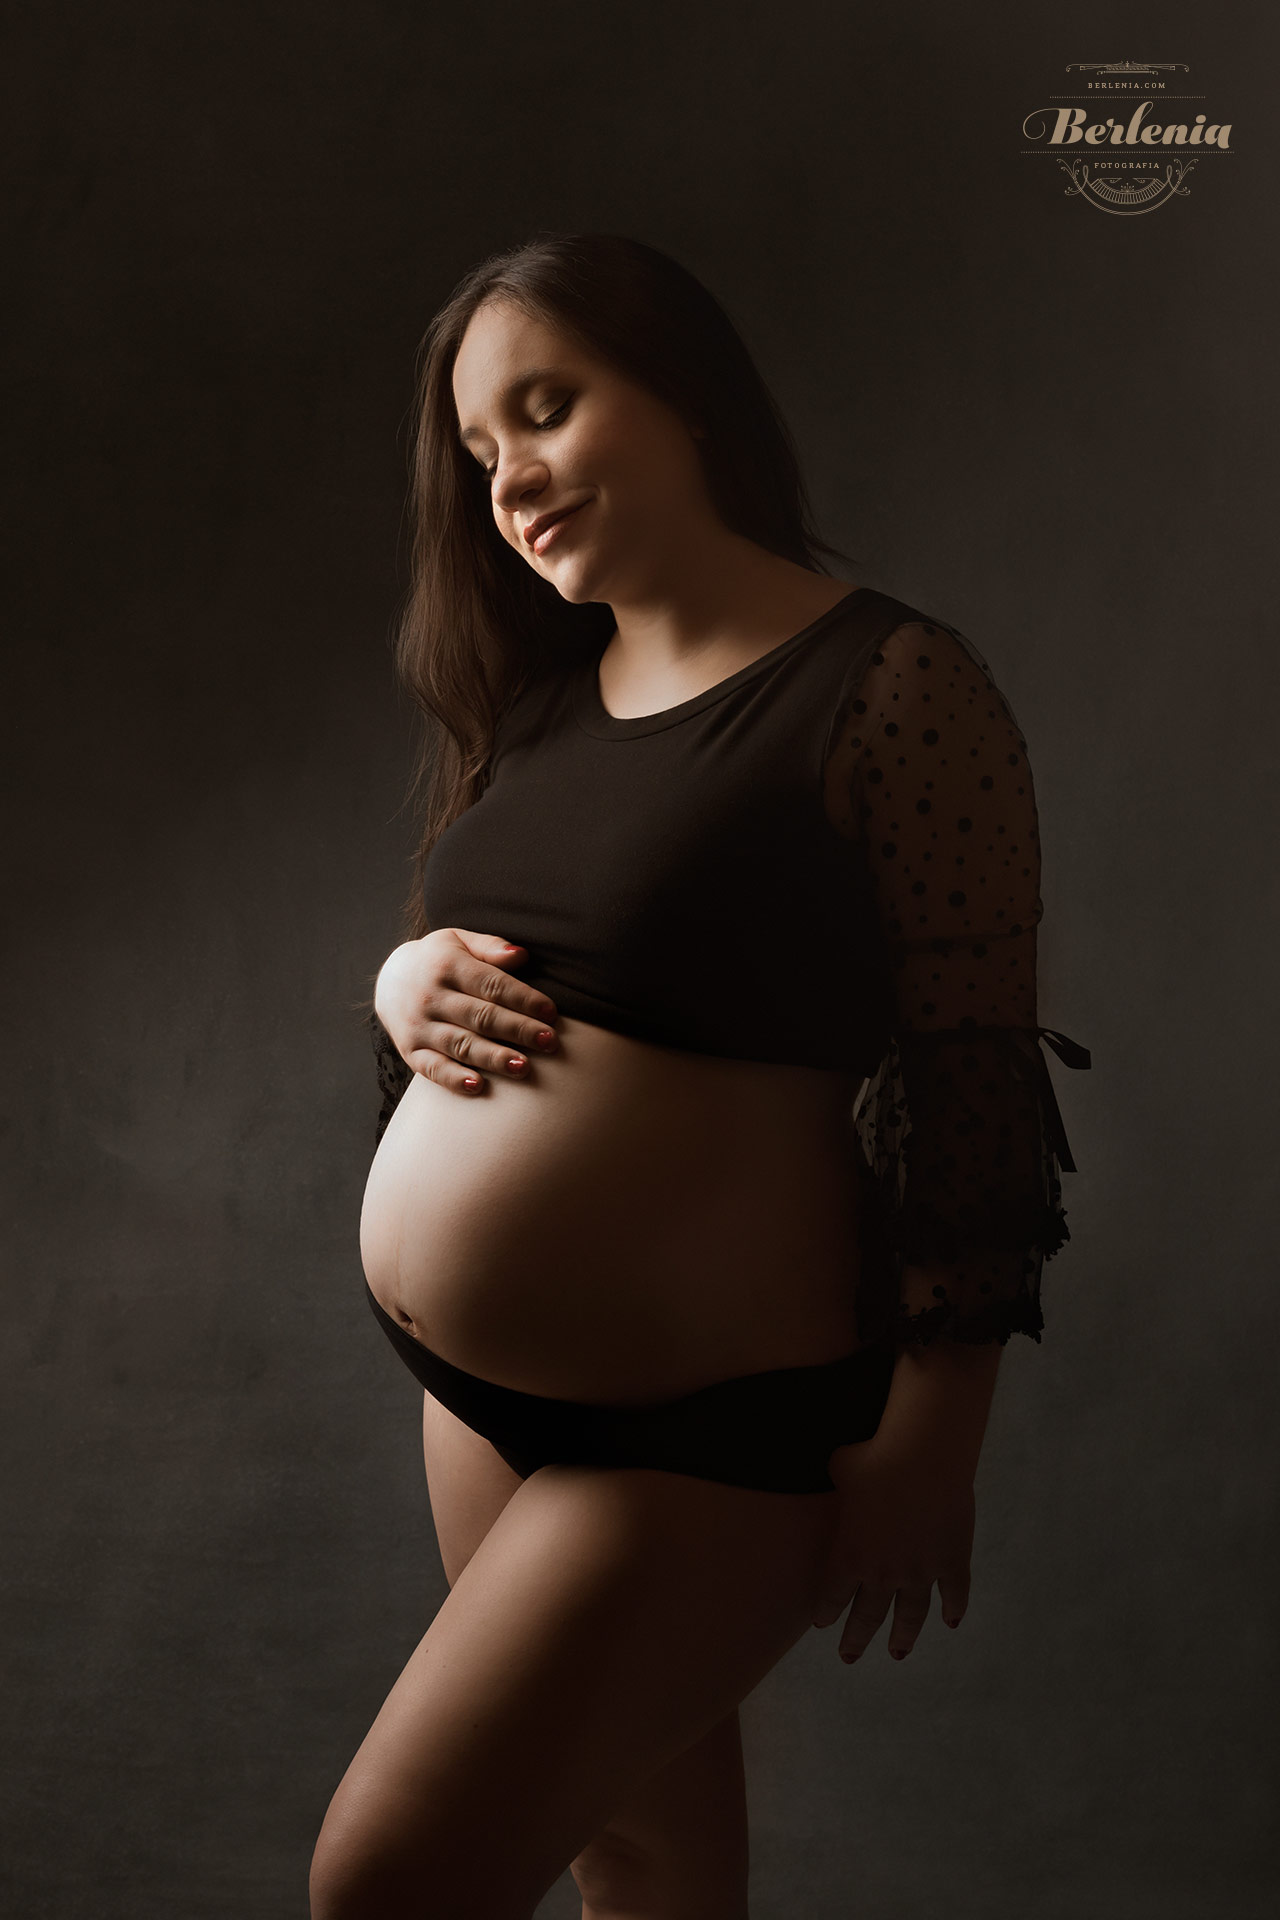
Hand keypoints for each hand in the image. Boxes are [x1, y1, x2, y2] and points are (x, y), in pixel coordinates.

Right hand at [374, 928, 558, 1095]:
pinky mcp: (410, 1051)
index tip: (551, 1013)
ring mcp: (418, 1026)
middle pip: (481, 1016)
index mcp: (446, 965)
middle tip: (550, 1042)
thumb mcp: (459, 941)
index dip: (523, 999)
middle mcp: (430, 996)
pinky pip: (432, 1068)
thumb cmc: (439, 960)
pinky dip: (454, 1079)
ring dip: (493, 1058)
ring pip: (461, 1045)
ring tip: (524, 1067)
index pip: (491, 984)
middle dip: (518, 1030)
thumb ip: (490, 947)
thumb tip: (522, 955)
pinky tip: (478, 1086)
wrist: (391, 981)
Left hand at [810, 1437, 974, 1661]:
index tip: (823, 1626)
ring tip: (898, 1652)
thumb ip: (837, 1477)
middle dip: (856, 1639)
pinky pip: (954, 1594)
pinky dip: (954, 1609)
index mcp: (850, 1555)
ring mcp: (921, 1572)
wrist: (923, 1456)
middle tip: (848, 1657)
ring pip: (910, 1615)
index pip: (834, 1594)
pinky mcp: (952, 1562)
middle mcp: (884, 1573)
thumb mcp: (841, 1466)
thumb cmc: (875, 1456)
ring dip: (903, 1636)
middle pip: (868, 1616)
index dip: (827, 1611)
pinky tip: (951, 1621)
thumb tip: (838, 1467)